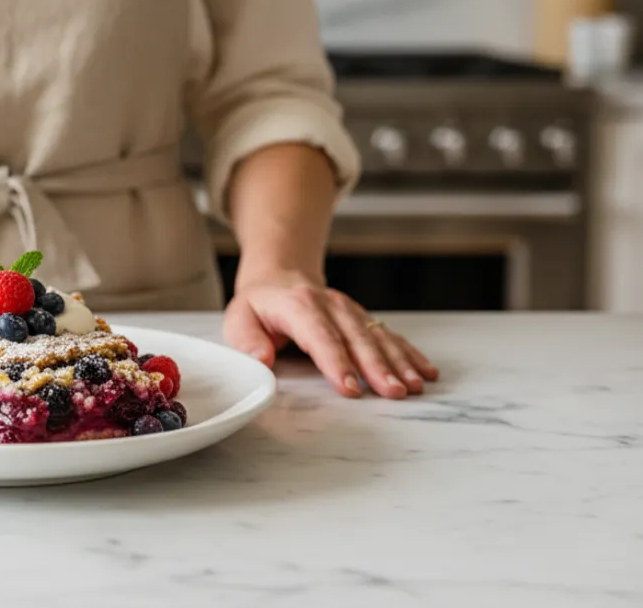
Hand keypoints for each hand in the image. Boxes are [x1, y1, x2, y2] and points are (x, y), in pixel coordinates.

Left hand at [224, 273, 438, 398]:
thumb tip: (262, 361)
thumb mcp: (240, 317)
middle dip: (376, 367)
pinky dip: (409, 353)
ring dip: (398, 362)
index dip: (336, 361)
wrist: (281, 274)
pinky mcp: (363, 318)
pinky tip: (426, 370)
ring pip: (378, 336)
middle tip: (393, 392)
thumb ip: (248, 340)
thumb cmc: (259, 304)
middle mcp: (330, 305)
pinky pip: (389, 335)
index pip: (319, 335)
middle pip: (356, 338)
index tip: (349, 388)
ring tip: (414, 386)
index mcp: (298, 305)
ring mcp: (351, 310)